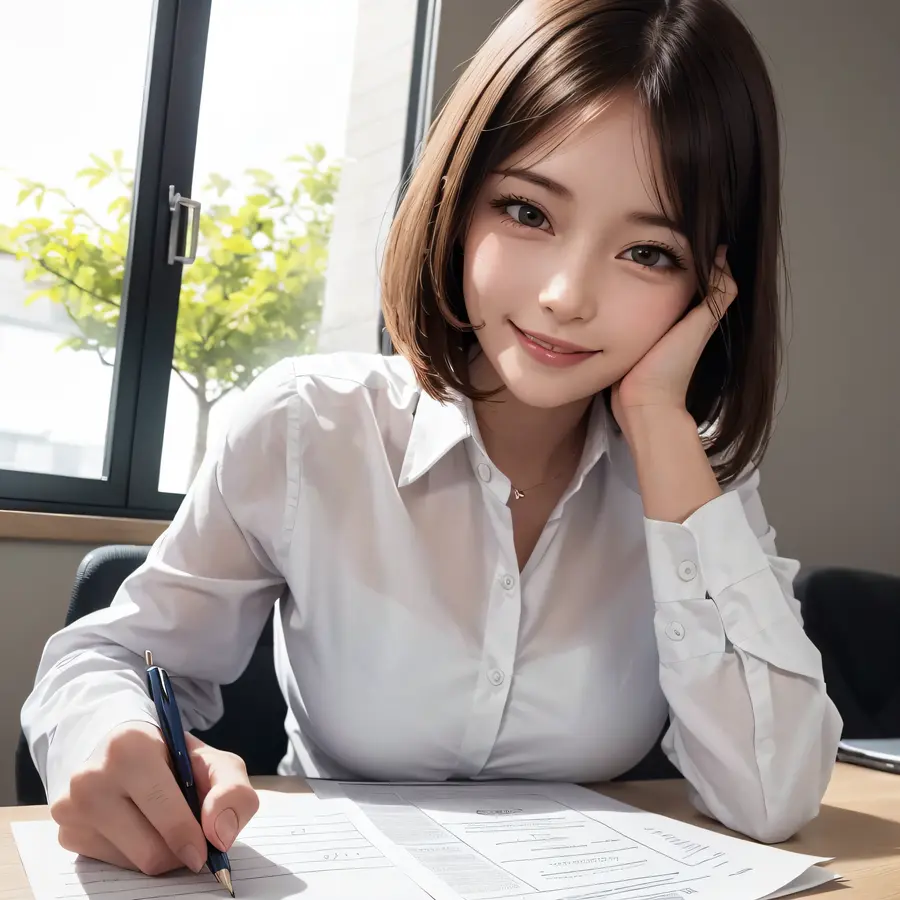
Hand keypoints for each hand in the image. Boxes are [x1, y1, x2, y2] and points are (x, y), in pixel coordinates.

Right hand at [50, 722, 258, 875]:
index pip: (170, 818)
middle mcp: (91, 777)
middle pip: (151, 852)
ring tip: (162, 819)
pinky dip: (136, 853)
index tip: (208, 848)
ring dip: (159, 851)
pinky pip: (114, 865)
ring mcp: (71, 808)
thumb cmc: (174, 757)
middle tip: (191, 834)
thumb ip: (233, 792)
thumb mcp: (214, 763)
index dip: (197, 840)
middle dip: (180, 850)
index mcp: (130, 747)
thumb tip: (220, 836)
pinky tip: (138, 824)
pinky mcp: (66, 833)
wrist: (125, 750)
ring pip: (133, 863)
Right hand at [611, 246, 737, 436]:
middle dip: (654, 261)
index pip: (692, 276)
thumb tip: (723, 255)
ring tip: (619, 253)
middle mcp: (672, 322)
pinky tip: (609, 285)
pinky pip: (627, 312)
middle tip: (638, 234)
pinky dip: (622, 298)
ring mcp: (648, 332)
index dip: (684, 253)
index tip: (672, 227)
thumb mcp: (700, 326)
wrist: (641, 404)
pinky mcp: (628, 341)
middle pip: (666, 283)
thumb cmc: (670, 366)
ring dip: (634, 278)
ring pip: (645, 296)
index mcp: (691, 315)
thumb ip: (717, 295)